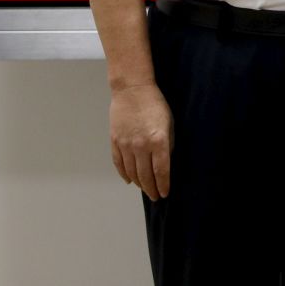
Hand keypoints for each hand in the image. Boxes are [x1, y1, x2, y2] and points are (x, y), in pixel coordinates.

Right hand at [109, 82, 173, 199]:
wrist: (132, 89)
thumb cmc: (155, 104)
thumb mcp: (169, 123)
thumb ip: (168, 144)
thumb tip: (166, 162)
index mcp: (158, 141)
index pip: (161, 171)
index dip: (163, 185)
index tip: (165, 193)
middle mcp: (141, 146)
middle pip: (145, 176)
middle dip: (152, 189)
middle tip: (156, 196)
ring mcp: (126, 144)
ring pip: (132, 172)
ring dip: (139, 183)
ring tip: (145, 189)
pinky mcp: (115, 141)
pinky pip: (119, 164)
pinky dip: (124, 174)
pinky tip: (130, 180)